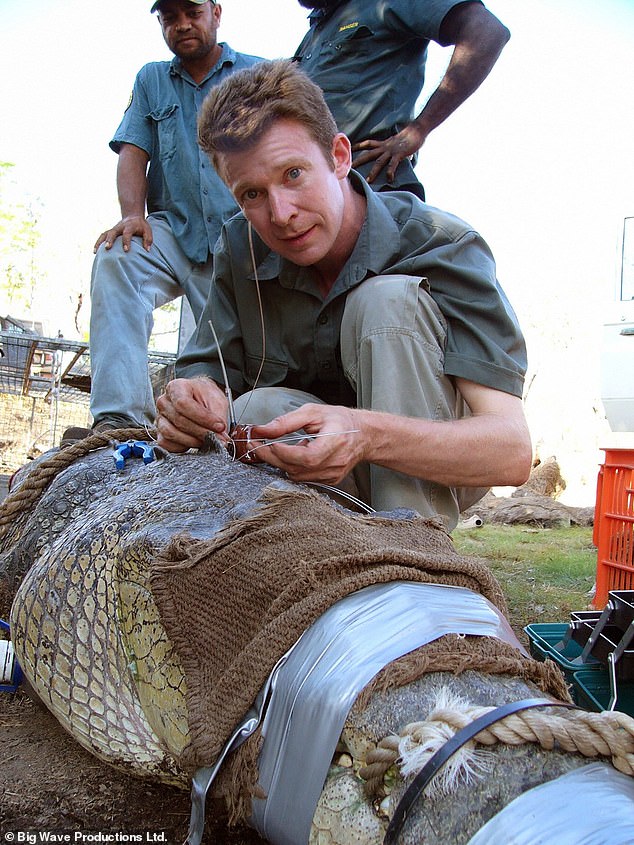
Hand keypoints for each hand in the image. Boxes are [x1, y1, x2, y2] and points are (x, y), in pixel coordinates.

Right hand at [94, 215, 152, 253]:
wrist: (133, 216)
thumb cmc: (141, 226)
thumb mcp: (148, 230)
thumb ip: (148, 239)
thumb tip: (147, 250)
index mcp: (129, 226)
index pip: (127, 233)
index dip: (126, 241)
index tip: (126, 250)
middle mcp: (119, 227)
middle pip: (113, 232)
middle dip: (110, 240)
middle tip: (107, 248)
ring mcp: (114, 229)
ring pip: (105, 234)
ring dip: (100, 242)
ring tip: (96, 252)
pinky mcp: (110, 231)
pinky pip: (102, 236)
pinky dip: (98, 243)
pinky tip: (95, 251)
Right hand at [155, 377, 228, 452]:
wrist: (201, 400)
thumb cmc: (206, 397)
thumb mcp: (217, 401)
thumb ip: (218, 418)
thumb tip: (220, 438)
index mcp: (176, 387)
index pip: (183, 403)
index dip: (203, 418)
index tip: (219, 426)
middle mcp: (164, 402)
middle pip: (179, 420)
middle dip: (201, 432)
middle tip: (218, 438)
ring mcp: (160, 418)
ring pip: (171, 433)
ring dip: (193, 441)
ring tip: (208, 441)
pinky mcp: (160, 434)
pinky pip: (166, 444)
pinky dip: (182, 447)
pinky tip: (195, 443)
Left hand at [248, 404, 363, 483]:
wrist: (363, 435)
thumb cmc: (340, 421)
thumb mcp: (313, 413)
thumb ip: (286, 422)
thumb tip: (263, 430)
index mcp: (336, 442)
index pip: (307, 456)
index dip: (284, 453)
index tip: (267, 443)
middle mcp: (336, 462)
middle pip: (298, 469)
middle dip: (273, 458)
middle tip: (257, 446)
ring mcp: (333, 474)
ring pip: (298, 476)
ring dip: (282, 463)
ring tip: (280, 447)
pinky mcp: (330, 480)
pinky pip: (303, 479)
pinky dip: (293, 468)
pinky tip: (295, 455)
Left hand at [352, 123, 425, 183]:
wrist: (418, 130)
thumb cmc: (410, 137)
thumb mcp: (398, 143)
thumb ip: (394, 150)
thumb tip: (398, 157)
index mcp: (384, 144)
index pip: (367, 144)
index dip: (357, 146)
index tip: (348, 150)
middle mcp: (385, 147)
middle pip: (368, 155)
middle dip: (358, 162)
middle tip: (348, 169)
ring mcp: (391, 151)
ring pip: (379, 162)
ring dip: (372, 172)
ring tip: (367, 181)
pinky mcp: (399, 154)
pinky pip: (393, 164)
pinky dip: (390, 172)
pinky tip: (389, 179)